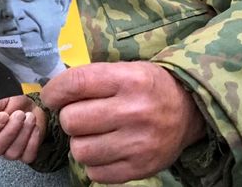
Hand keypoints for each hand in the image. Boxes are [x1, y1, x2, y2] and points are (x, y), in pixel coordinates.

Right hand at [0, 95, 46, 162]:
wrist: (33, 107)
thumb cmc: (16, 104)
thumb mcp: (4, 98)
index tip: (3, 115)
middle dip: (9, 131)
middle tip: (19, 114)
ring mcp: (9, 152)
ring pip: (12, 153)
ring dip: (23, 133)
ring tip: (30, 117)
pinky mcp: (25, 155)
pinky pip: (27, 156)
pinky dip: (33, 141)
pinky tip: (35, 128)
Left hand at [41, 62, 205, 183]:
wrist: (188, 111)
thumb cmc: (149, 87)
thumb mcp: (126, 69)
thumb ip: (91, 79)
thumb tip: (53, 94)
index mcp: (129, 79)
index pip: (75, 84)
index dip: (55, 91)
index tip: (52, 96)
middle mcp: (134, 111)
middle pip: (71, 120)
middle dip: (70, 117)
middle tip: (82, 114)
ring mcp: (138, 144)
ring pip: (79, 150)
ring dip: (80, 141)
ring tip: (95, 133)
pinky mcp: (139, 169)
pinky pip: (94, 172)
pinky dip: (94, 162)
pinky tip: (106, 148)